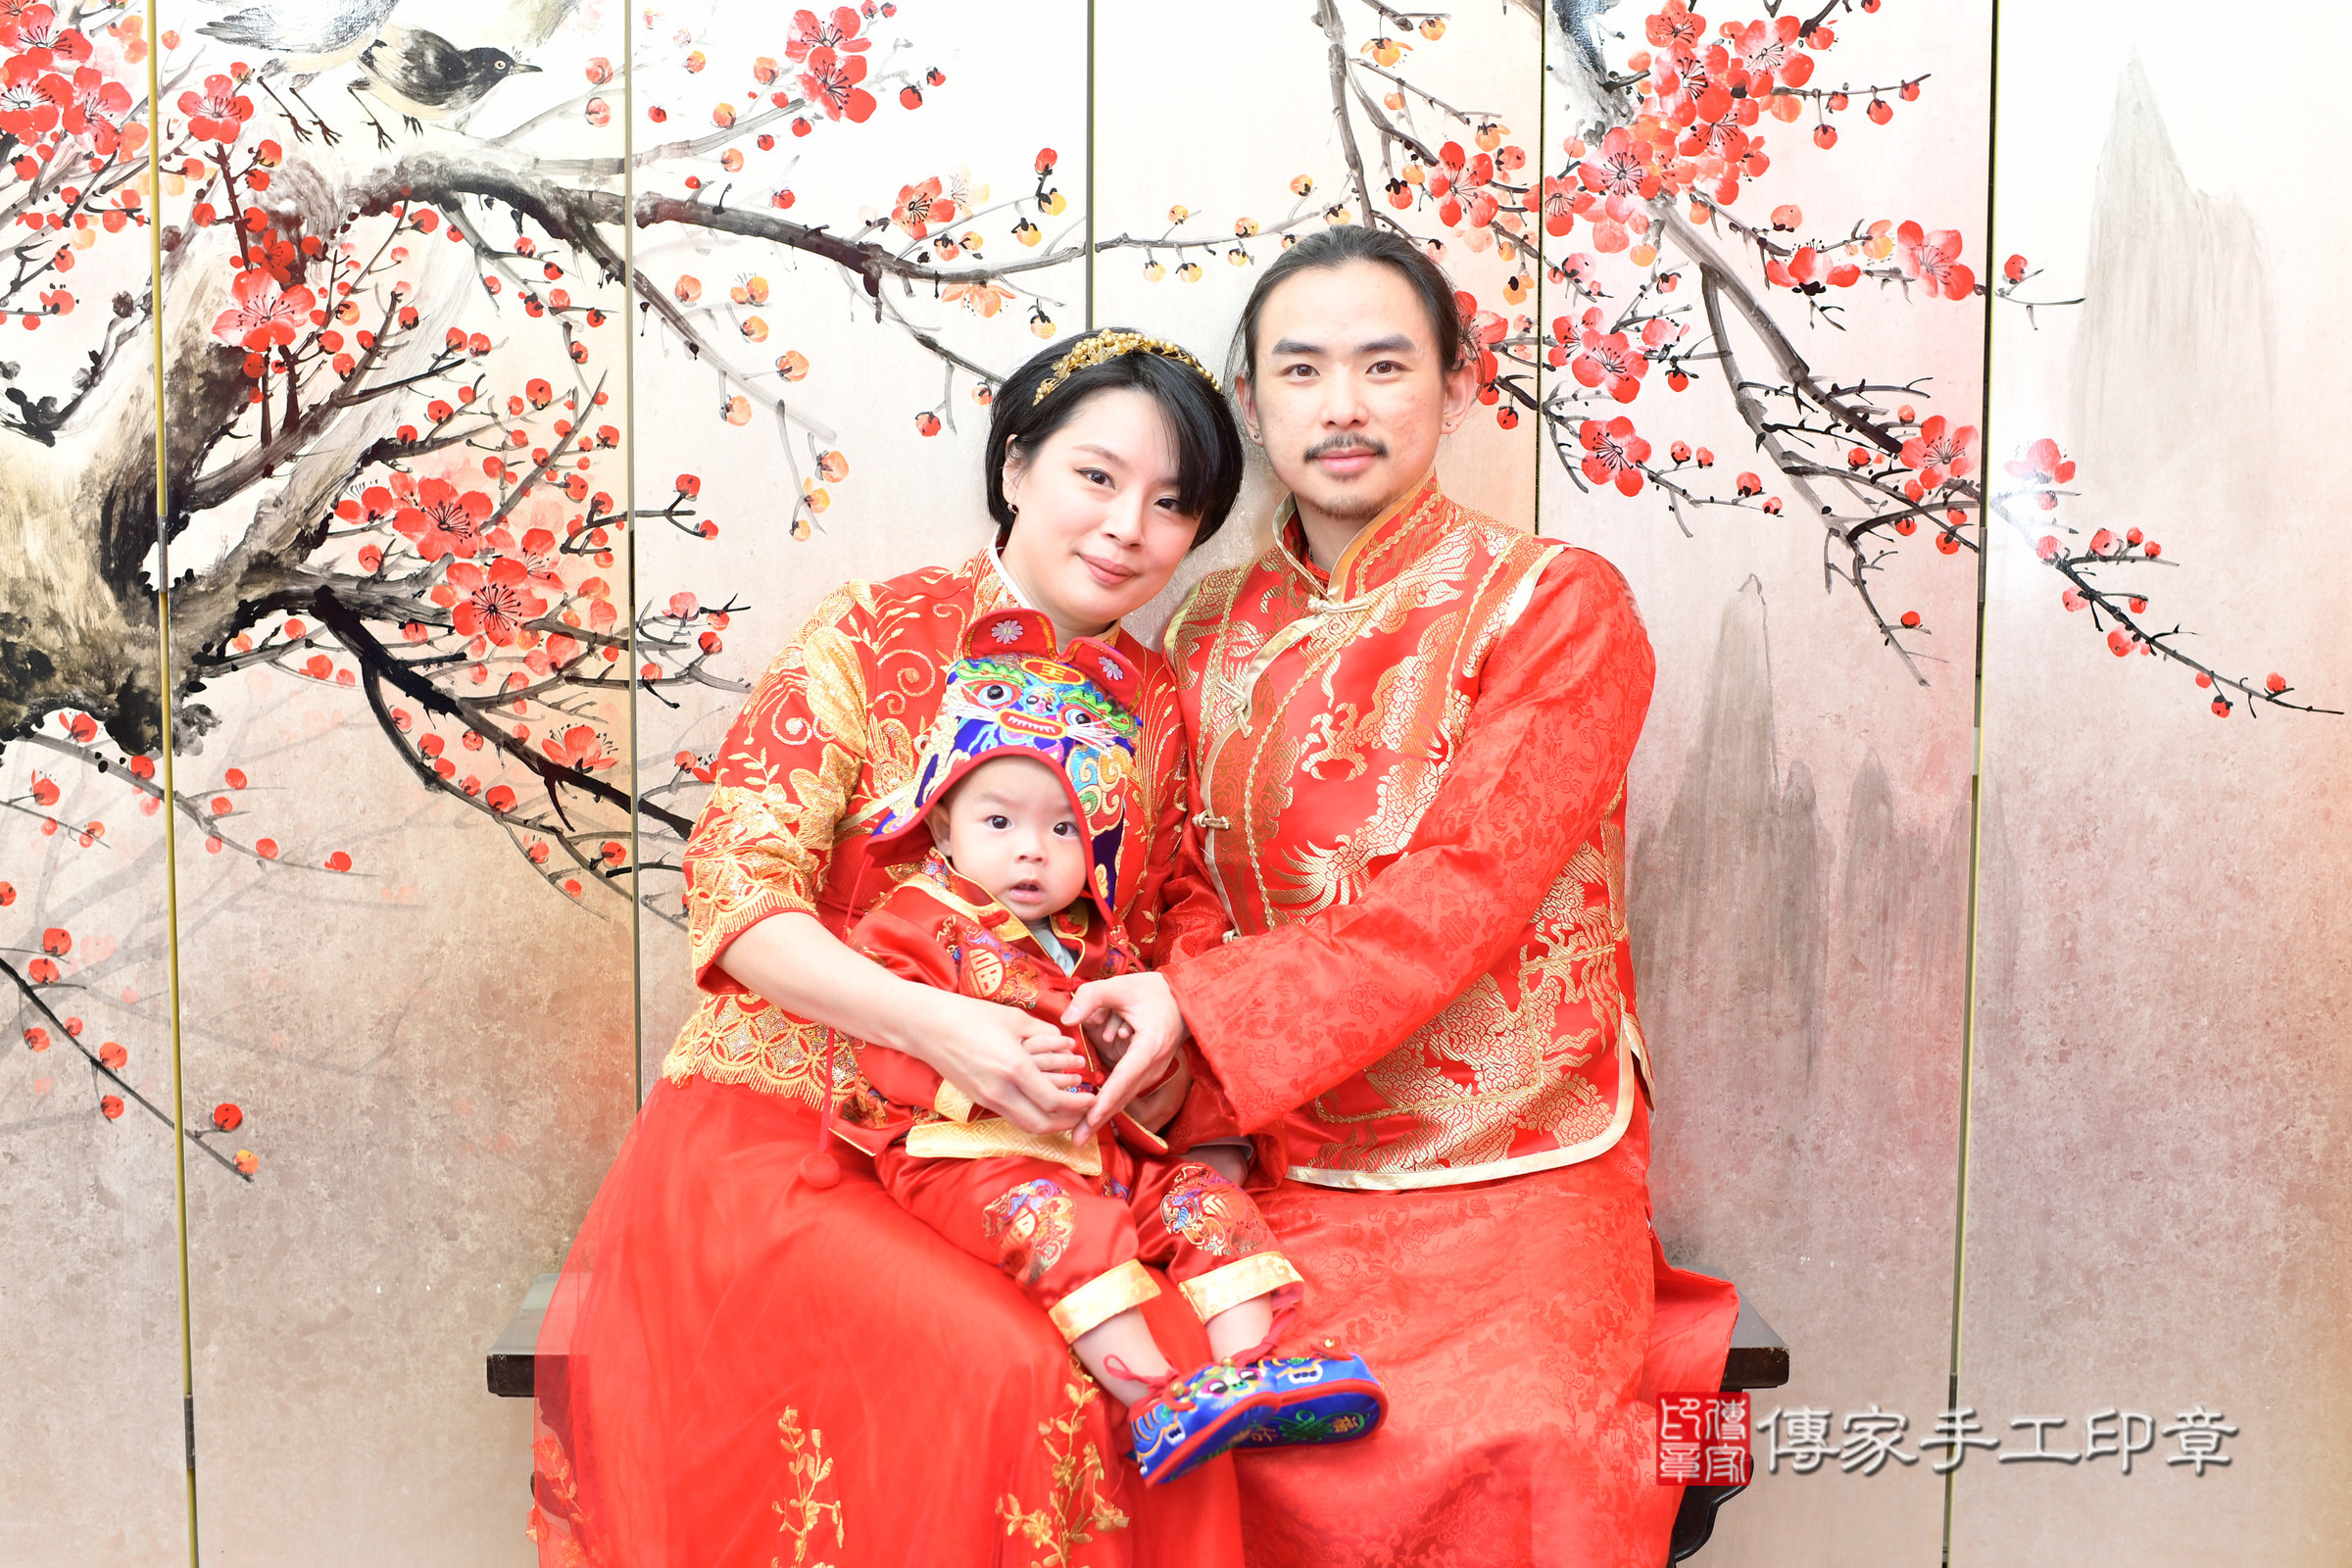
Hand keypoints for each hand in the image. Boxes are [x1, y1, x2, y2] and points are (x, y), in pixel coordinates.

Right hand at [913, 989, 1093, 1134]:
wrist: (927, 1027)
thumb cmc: (970, 1016)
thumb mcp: (1014, 1018)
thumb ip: (1044, 1033)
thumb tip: (1065, 1043)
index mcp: (1013, 1068)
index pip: (1054, 1101)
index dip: (1077, 1103)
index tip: (1092, 1096)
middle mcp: (1001, 1091)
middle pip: (1042, 1123)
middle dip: (1069, 1121)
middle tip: (1084, 1110)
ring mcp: (987, 1099)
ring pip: (1027, 1125)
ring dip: (1051, 1121)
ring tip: (1068, 1109)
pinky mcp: (979, 1100)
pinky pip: (1013, 1116)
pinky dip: (1033, 1115)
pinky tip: (1042, 1103)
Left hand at [1062, 972, 1188, 1140]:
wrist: (1181, 999)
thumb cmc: (1152, 992)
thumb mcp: (1121, 986)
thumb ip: (1091, 998)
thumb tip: (1067, 1020)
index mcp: (1149, 1046)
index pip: (1124, 1078)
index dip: (1106, 1100)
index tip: (1089, 1119)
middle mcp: (1153, 1065)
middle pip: (1123, 1097)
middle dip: (1099, 1119)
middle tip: (1076, 1139)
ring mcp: (1152, 1072)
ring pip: (1123, 1096)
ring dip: (1102, 1114)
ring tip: (1080, 1133)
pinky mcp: (1146, 1072)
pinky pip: (1125, 1089)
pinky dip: (1109, 1101)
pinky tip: (1091, 1115)